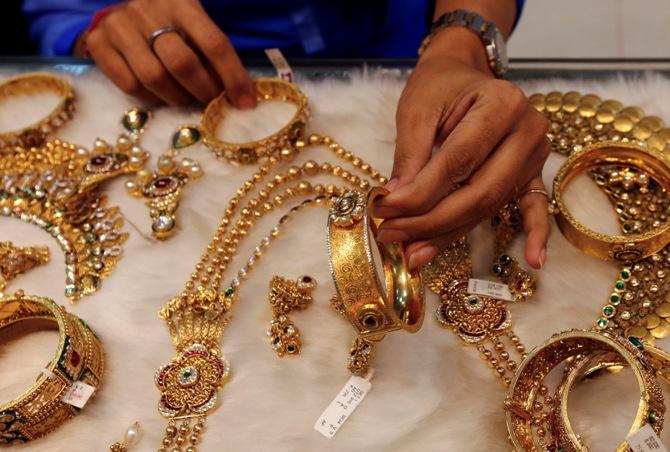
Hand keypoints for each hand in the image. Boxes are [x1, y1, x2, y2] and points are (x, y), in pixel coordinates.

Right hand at [84, 0, 255, 106]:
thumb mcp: (194, 24)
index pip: (214, 43)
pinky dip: (150, 99)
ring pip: (154, 77)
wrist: (122, 11)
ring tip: (186, 99)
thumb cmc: (170, 23)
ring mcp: (120, 25)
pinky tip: (160, 95)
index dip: (233, 77)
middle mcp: (148, 9)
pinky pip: (129, 85)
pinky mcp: (98, 41)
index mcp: (182, 2)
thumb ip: (213, 52)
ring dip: (177, 98)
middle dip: (203, 91)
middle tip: (211, 102)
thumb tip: (241, 95)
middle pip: (182, 63)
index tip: (246, 102)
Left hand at [375, 28, 550, 269]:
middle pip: (480, 191)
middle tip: (393, 236)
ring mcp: (535, 153)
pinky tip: (533, 261)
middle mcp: (527, 129)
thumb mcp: (416, 109)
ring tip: (414, 253)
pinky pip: (535, 206)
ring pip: (492, 205)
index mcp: (501, 104)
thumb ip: (410, 155)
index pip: (457, 162)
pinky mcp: (532, 171)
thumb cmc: (439, 86)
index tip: (384, 212)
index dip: (420, 194)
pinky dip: (534, 234)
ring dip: (451, 233)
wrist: (464, 73)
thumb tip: (397, 202)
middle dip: (432, 221)